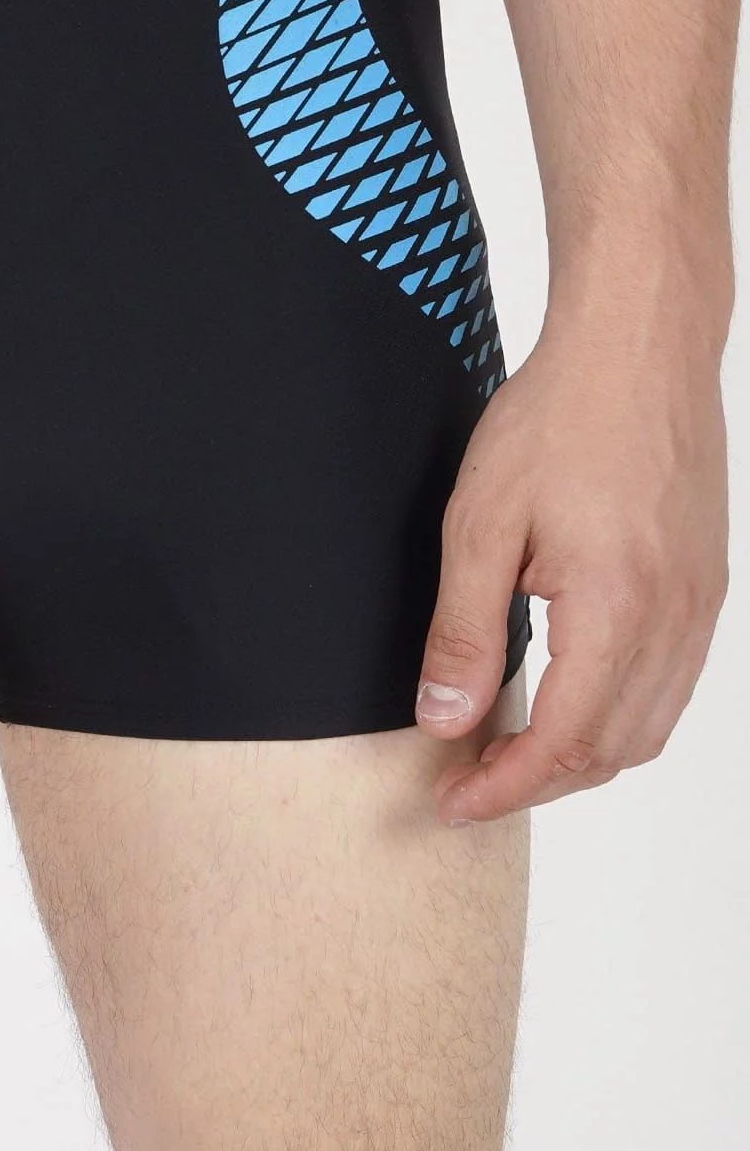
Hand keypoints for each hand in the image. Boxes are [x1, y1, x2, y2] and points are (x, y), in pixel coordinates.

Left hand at [413, 323, 727, 821]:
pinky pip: (671, 682)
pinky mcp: (705, 584)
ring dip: (582, 754)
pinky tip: (567, 698)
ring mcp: (701, 604)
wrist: (638, 348)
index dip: (505, 787)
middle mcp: (675, 619)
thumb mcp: (480, 523)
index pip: (565, 742)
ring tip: (510, 750)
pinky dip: (618, 713)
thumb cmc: (557, 419)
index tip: (453, 802)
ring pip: (649, 724)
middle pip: (615, 749)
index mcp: (617, 610)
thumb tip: (445, 719)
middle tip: (469, 782)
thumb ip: (464, 631)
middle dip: (541, 781)